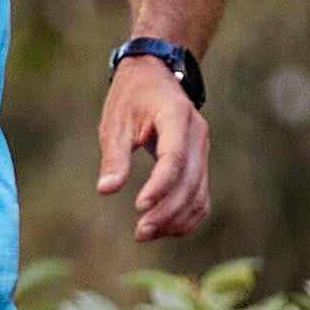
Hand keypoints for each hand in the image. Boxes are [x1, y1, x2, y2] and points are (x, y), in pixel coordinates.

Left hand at [98, 55, 211, 240]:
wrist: (156, 76)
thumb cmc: (131, 97)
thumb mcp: (115, 122)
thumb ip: (114, 157)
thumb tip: (106, 190)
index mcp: (177, 117)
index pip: (175, 159)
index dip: (160, 187)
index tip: (139, 208)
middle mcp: (197, 135)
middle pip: (190, 181)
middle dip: (167, 211)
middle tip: (140, 233)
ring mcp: (202, 150)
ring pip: (199, 193)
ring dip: (177, 218)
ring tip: (147, 234)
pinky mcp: (200, 162)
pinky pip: (201, 195)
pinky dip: (187, 215)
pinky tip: (165, 229)